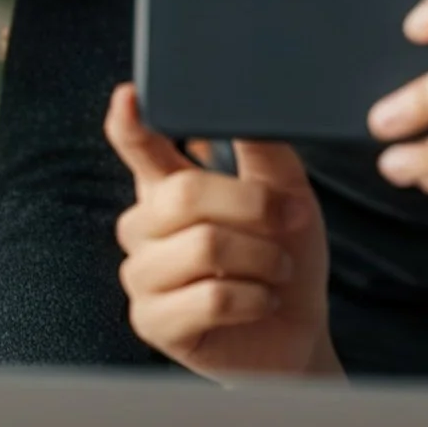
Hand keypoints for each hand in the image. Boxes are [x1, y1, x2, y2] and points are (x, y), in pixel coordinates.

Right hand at [107, 84, 337, 380]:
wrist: (298, 330)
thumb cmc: (286, 257)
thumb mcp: (287, 193)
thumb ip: (262, 148)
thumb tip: (244, 105)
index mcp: (169, 189)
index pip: (140, 149)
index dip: (131, 124)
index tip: (128, 96)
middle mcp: (144, 227)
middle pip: (184, 195)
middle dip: (254, 206)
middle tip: (290, 220)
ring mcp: (141, 276)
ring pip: (204, 246)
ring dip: (261, 258)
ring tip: (275, 270)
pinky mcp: (153, 323)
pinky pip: (210, 298)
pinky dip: (254, 298)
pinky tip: (261, 301)